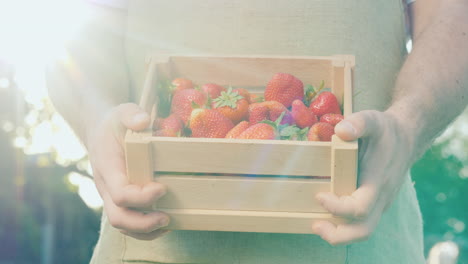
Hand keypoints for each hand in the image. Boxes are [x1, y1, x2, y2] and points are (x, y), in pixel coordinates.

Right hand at [86, 103, 169, 239]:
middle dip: (143, 223)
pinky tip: (164, 223)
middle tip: (167, 217)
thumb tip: (143, 122)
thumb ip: (131, 114)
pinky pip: (127, 221)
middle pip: (118, 217)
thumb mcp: (121, 111)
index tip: (162, 188)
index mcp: (108, 167)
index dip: (141, 197)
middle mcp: (107, 186)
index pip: (120, 192)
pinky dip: (144, 229)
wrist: (99, 130)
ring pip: (122, 224)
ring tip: (169, 223)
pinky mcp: (119, 199)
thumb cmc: (114, 122)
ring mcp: (111, 195)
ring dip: (145, 230)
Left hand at [311, 110, 414, 244]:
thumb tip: (341, 131)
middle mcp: (381, 197)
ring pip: (363, 230)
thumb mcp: (373, 119)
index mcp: (378, 181)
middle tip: (316, 226)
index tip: (320, 196)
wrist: (406, 138)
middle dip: (339, 234)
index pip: (360, 208)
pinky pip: (361, 222)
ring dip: (340, 234)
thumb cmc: (386, 130)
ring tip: (317, 225)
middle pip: (364, 230)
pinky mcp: (375, 203)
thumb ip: (358, 123)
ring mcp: (379, 203)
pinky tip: (325, 215)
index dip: (338, 207)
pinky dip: (344, 225)